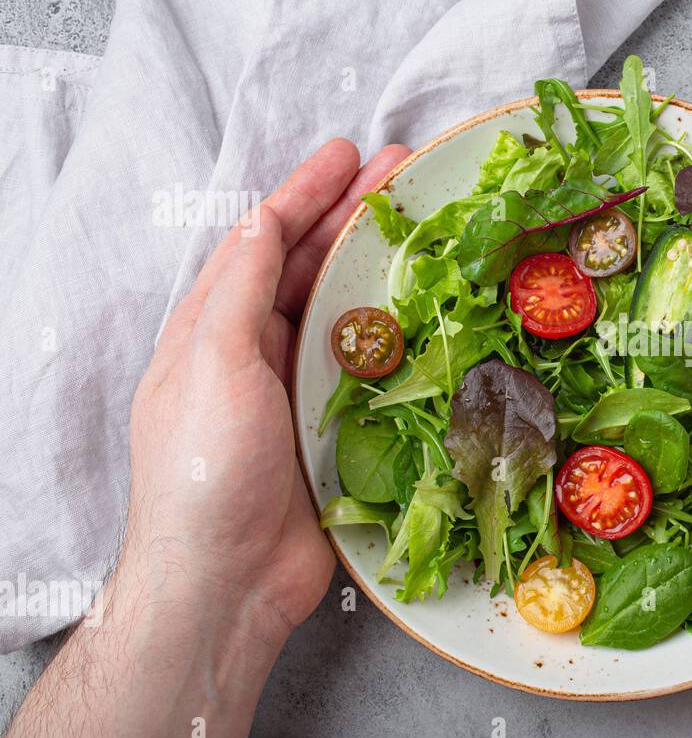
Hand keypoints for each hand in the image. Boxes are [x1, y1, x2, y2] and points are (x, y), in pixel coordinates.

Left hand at [0, 139, 409, 737]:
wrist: (227, 583)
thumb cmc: (205, 472)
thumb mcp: (211, 363)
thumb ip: (239, 289)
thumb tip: (264, 219)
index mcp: (215, 329)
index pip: (262, 241)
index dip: (305, 193)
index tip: (348, 154)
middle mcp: (258, 353)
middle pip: (312, 268)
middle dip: (356, 218)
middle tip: (408, 175)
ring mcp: (301, 393)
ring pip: (350, 315)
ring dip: (387, 271)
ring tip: (433, 229)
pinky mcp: (340, 433)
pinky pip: (378, 372)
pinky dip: (406, 339)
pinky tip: (439, 316)